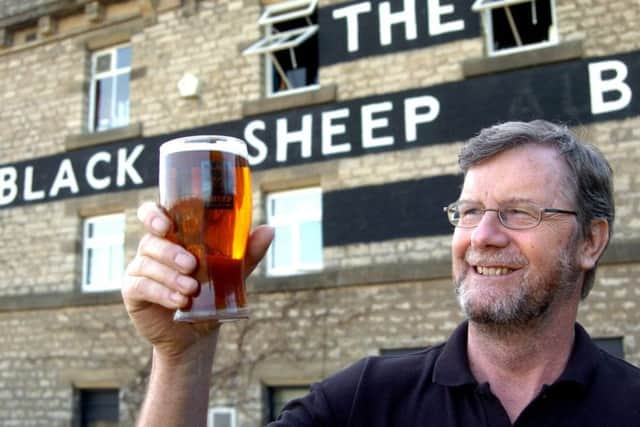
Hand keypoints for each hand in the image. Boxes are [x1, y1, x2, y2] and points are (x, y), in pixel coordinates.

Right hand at [122, 201, 273, 359]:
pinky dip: (162, 292)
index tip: (166, 224)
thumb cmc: (213, 293)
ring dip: (170, 276)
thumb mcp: (233, 272)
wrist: (199, 332)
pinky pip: (142, 286)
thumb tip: (269, 229)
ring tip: (191, 289)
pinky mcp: (134, 292)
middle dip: (171, 251)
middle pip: (151, 240)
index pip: (153, 214)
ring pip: (147, 263)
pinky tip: (179, 301)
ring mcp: (140, 269)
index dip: (153, 215)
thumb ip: (248, 251)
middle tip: (192, 265)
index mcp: (173, 235)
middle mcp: (153, 248)